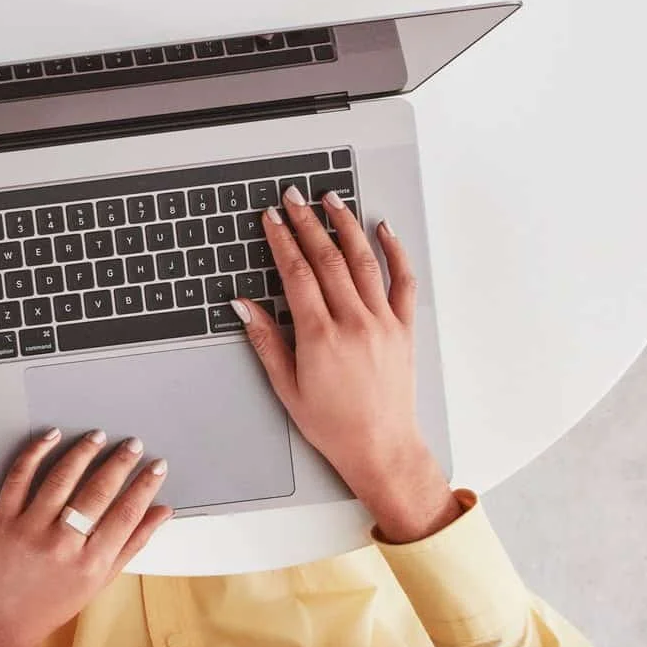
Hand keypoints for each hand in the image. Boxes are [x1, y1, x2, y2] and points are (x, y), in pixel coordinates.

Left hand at [0, 430, 170, 646]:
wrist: (3, 620)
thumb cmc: (56, 601)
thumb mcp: (100, 580)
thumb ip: (132, 543)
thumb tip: (163, 510)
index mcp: (91, 564)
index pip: (126, 514)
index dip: (145, 486)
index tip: (157, 465)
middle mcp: (62, 545)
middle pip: (97, 493)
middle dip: (119, 463)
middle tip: (133, 444)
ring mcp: (29, 531)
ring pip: (60, 480)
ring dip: (83, 453)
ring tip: (98, 437)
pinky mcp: (1, 521)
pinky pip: (19, 478)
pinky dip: (35, 453)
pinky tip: (51, 436)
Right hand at [235, 187, 457, 542]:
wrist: (381, 448)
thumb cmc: (333, 425)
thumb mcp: (286, 386)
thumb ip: (265, 340)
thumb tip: (243, 305)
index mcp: (320, 337)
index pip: (297, 273)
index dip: (281, 240)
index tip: (272, 218)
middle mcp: (354, 323)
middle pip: (327, 259)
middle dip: (307, 223)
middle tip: (293, 198)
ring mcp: (383, 323)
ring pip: (364, 261)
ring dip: (345, 225)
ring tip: (331, 200)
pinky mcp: (404, 329)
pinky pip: (403, 281)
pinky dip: (395, 252)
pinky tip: (383, 230)